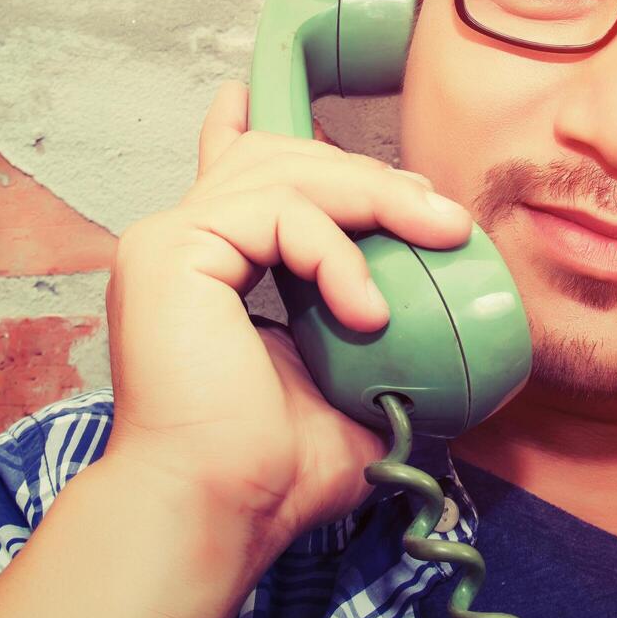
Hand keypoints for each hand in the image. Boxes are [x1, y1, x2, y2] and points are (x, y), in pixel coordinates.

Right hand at [97, 79, 471, 553]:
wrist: (217, 507)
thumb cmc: (268, 470)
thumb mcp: (343, 388)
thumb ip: (369, 341)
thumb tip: (446, 344)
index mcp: (204, 266)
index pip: (230, 170)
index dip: (253, 128)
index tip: (284, 109)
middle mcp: (179, 242)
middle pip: (282, 161)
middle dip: (372, 178)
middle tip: (442, 218)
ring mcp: (170, 240)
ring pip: (290, 173)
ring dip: (378, 199)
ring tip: (439, 239)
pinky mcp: (174, 248)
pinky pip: (282, 214)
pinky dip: (339, 253)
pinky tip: (367, 310)